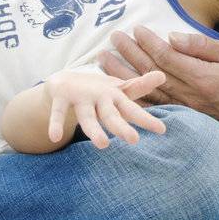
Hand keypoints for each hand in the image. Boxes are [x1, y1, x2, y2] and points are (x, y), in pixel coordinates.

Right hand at [43, 69, 167, 148]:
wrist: (63, 81)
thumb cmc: (98, 92)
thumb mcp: (117, 91)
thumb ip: (138, 88)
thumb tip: (163, 74)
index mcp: (114, 97)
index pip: (132, 110)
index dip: (146, 119)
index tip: (161, 130)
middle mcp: (98, 96)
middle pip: (111, 114)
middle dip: (121, 126)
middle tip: (134, 139)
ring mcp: (79, 96)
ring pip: (87, 116)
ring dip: (94, 130)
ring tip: (103, 144)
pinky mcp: (60, 97)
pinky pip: (58, 113)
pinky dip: (56, 124)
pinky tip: (55, 137)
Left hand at [98, 26, 218, 141]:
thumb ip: (202, 46)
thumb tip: (172, 37)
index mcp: (203, 77)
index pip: (167, 57)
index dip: (148, 43)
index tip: (136, 29)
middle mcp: (191, 95)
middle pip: (152, 73)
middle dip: (130, 54)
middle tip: (113, 38)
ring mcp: (186, 109)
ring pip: (148, 91)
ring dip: (124, 75)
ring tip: (104, 61)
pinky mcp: (184, 118)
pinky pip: (154, 108)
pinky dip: (134, 99)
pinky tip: (117, 90)